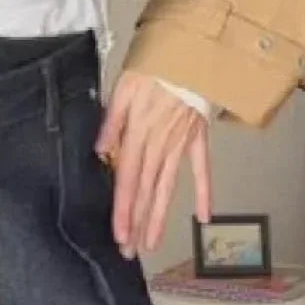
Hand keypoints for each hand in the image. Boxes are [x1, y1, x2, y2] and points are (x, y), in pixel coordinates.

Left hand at [93, 69, 212, 259]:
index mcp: (139, 133)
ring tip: (154, 242)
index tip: (120, 236)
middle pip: (147, 190)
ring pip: (169, 186)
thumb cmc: (153, 65)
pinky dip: (204, 192)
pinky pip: (201, 168)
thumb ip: (112, 120)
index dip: (124, 209)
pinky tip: (203, 216)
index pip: (128, 179)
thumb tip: (100, 151)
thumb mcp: (124, 86)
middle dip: (139, 223)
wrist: (191, 52)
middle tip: (132, 251)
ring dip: (161, 216)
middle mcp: (160, 144)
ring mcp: (182, 144)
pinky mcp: (198, 137)